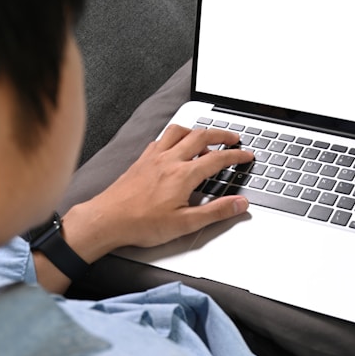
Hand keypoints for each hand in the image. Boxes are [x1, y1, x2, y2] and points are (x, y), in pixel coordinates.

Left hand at [64, 124, 253, 256]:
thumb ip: (215, 211)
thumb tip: (240, 203)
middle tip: (233, 138)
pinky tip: (174, 146)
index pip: (217, 158)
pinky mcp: (141, 160)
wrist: (107, 219)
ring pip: (179, 132)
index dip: (236, 156)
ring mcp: (153, 158)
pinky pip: (161, 139)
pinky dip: (174, 137)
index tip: (247, 155)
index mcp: (183, 175)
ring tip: (206, 137)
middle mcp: (169, 160)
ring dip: (196, 131)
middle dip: (221, 134)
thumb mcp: (185, 224)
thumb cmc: (141, 224)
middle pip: (201, 136)